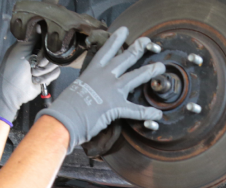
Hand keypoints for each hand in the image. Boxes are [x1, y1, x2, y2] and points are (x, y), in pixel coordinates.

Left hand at [0, 41, 60, 124]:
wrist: (12, 91)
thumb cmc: (12, 70)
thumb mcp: (20, 50)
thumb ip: (31, 37)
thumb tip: (39, 24)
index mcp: (30, 45)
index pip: (45, 38)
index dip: (46, 44)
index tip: (40, 50)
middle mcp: (38, 54)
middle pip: (53, 51)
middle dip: (44, 60)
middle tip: (34, 64)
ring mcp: (43, 65)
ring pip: (55, 63)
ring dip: (43, 70)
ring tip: (32, 74)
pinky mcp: (47, 76)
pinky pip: (56, 73)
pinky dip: (46, 77)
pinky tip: (35, 80)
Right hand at [36, 27, 164, 152]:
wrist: (65, 118)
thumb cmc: (66, 107)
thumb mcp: (77, 89)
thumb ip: (88, 87)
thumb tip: (91, 92)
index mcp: (93, 71)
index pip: (106, 51)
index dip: (116, 40)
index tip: (124, 30)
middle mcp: (104, 76)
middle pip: (125, 59)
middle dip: (138, 49)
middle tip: (146, 42)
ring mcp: (112, 90)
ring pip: (135, 77)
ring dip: (149, 71)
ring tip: (160, 67)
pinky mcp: (117, 106)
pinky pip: (135, 109)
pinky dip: (147, 112)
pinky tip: (157, 112)